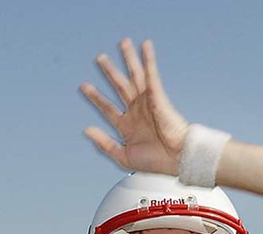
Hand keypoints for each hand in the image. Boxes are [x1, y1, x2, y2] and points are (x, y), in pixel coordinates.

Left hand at [80, 38, 187, 174]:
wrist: (177, 159)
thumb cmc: (157, 161)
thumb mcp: (123, 156)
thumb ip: (104, 143)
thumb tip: (87, 130)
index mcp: (128, 126)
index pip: (108, 108)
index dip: (96, 97)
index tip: (85, 86)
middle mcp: (137, 111)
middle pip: (120, 86)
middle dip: (110, 72)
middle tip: (100, 58)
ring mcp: (147, 102)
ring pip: (135, 76)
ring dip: (129, 59)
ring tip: (123, 43)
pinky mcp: (157, 96)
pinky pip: (152, 74)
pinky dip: (149, 60)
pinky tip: (146, 46)